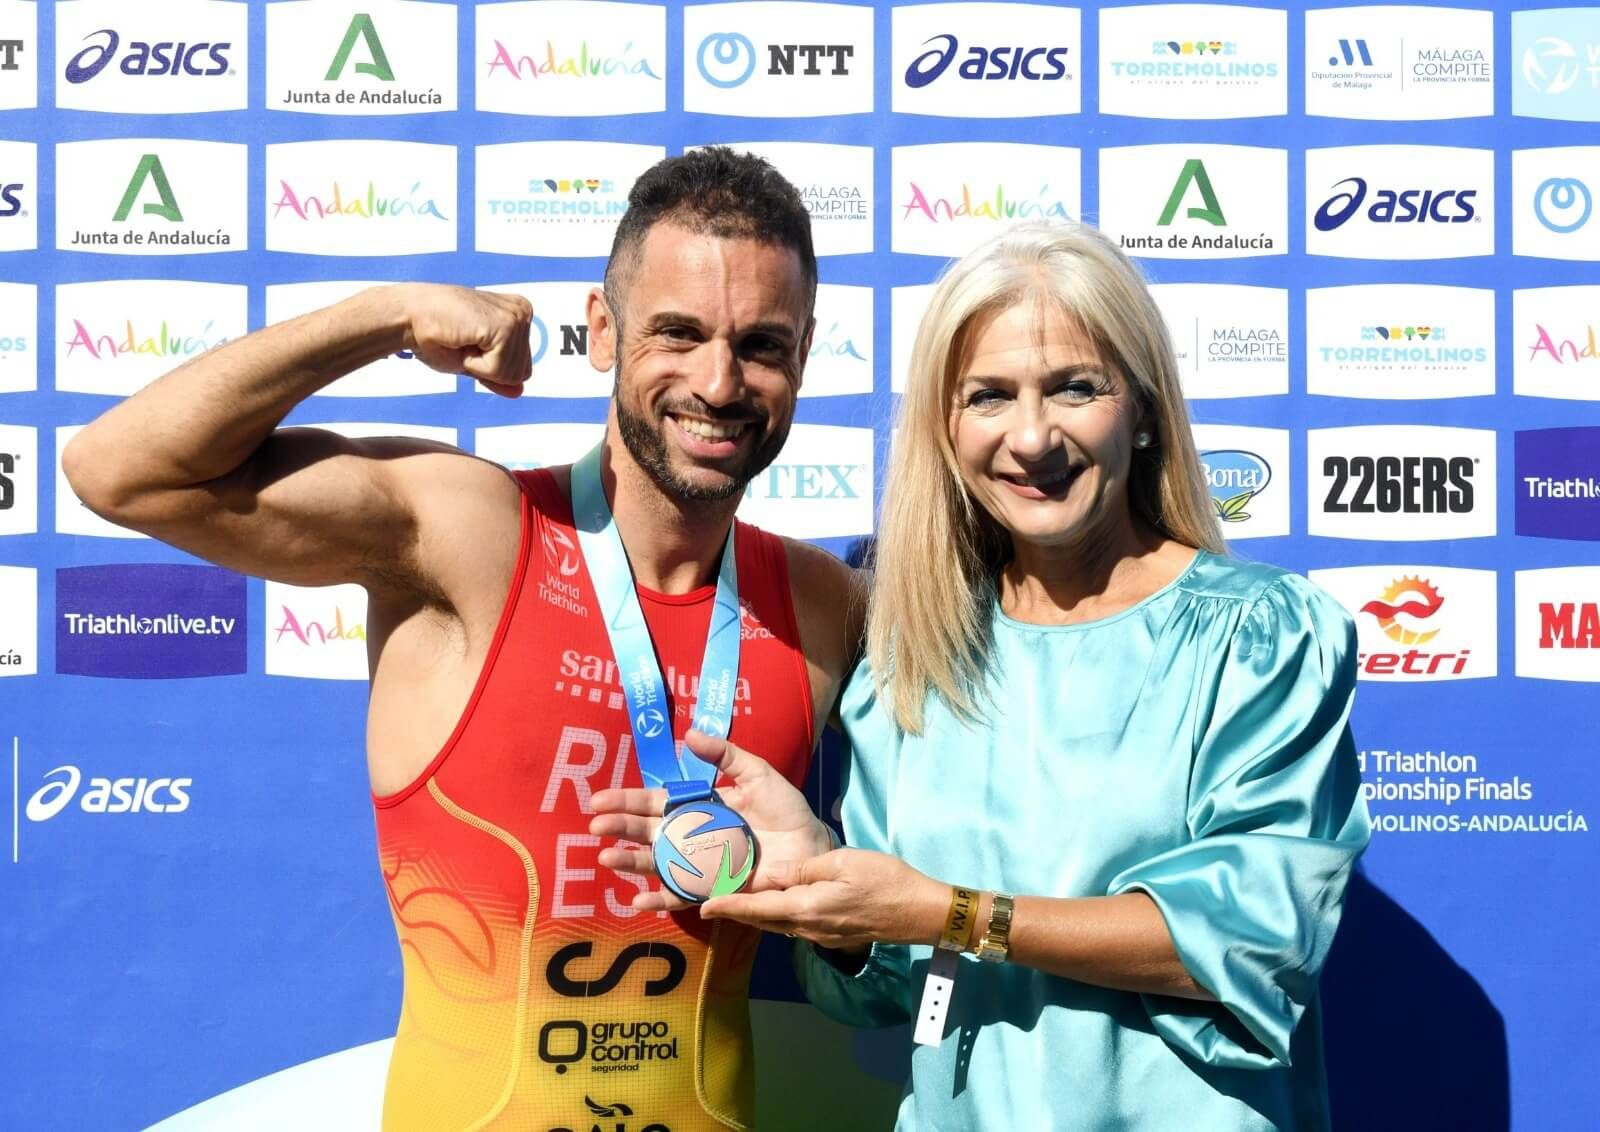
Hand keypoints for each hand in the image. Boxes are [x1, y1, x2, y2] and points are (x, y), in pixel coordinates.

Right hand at [399, 284, 532, 396]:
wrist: (411, 318)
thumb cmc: (437, 337)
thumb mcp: (474, 362)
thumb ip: (499, 376)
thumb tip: (519, 391)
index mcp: (518, 317)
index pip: (522, 370)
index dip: (491, 369)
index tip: (469, 346)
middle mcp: (522, 313)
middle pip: (521, 373)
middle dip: (488, 368)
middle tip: (465, 343)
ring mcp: (516, 317)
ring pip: (511, 374)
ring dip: (479, 365)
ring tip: (463, 340)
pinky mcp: (506, 325)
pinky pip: (499, 370)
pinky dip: (475, 364)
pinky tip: (463, 340)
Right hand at [589, 730, 835, 912]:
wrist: (812, 847)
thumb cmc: (786, 811)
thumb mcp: (758, 774)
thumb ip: (725, 755)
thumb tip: (688, 734)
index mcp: (700, 807)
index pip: (656, 803)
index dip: (628, 801)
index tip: (599, 801)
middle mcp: (693, 836)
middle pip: (649, 832)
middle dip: (621, 829)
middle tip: (596, 827)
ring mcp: (700, 864)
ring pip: (657, 863)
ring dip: (631, 862)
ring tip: (607, 858)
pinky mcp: (714, 889)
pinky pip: (682, 896)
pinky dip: (660, 900)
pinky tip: (638, 901)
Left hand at [700, 849, 946, 951]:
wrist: (919, 911)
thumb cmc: (884, 880)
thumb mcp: (842, 863)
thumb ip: (803, 869)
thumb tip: (770, 873)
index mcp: (805, 908)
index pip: (756, 909)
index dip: (728, 907)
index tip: (702, 906)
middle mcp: (807, 927)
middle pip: (762, 921)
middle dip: (735, 913)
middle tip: (709, 902)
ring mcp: (820, 934)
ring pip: (777, 925)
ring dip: (754, 916)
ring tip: (733, 902)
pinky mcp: (832, 934)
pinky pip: (793, 925)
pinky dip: (775, 916)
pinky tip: (773, 905)